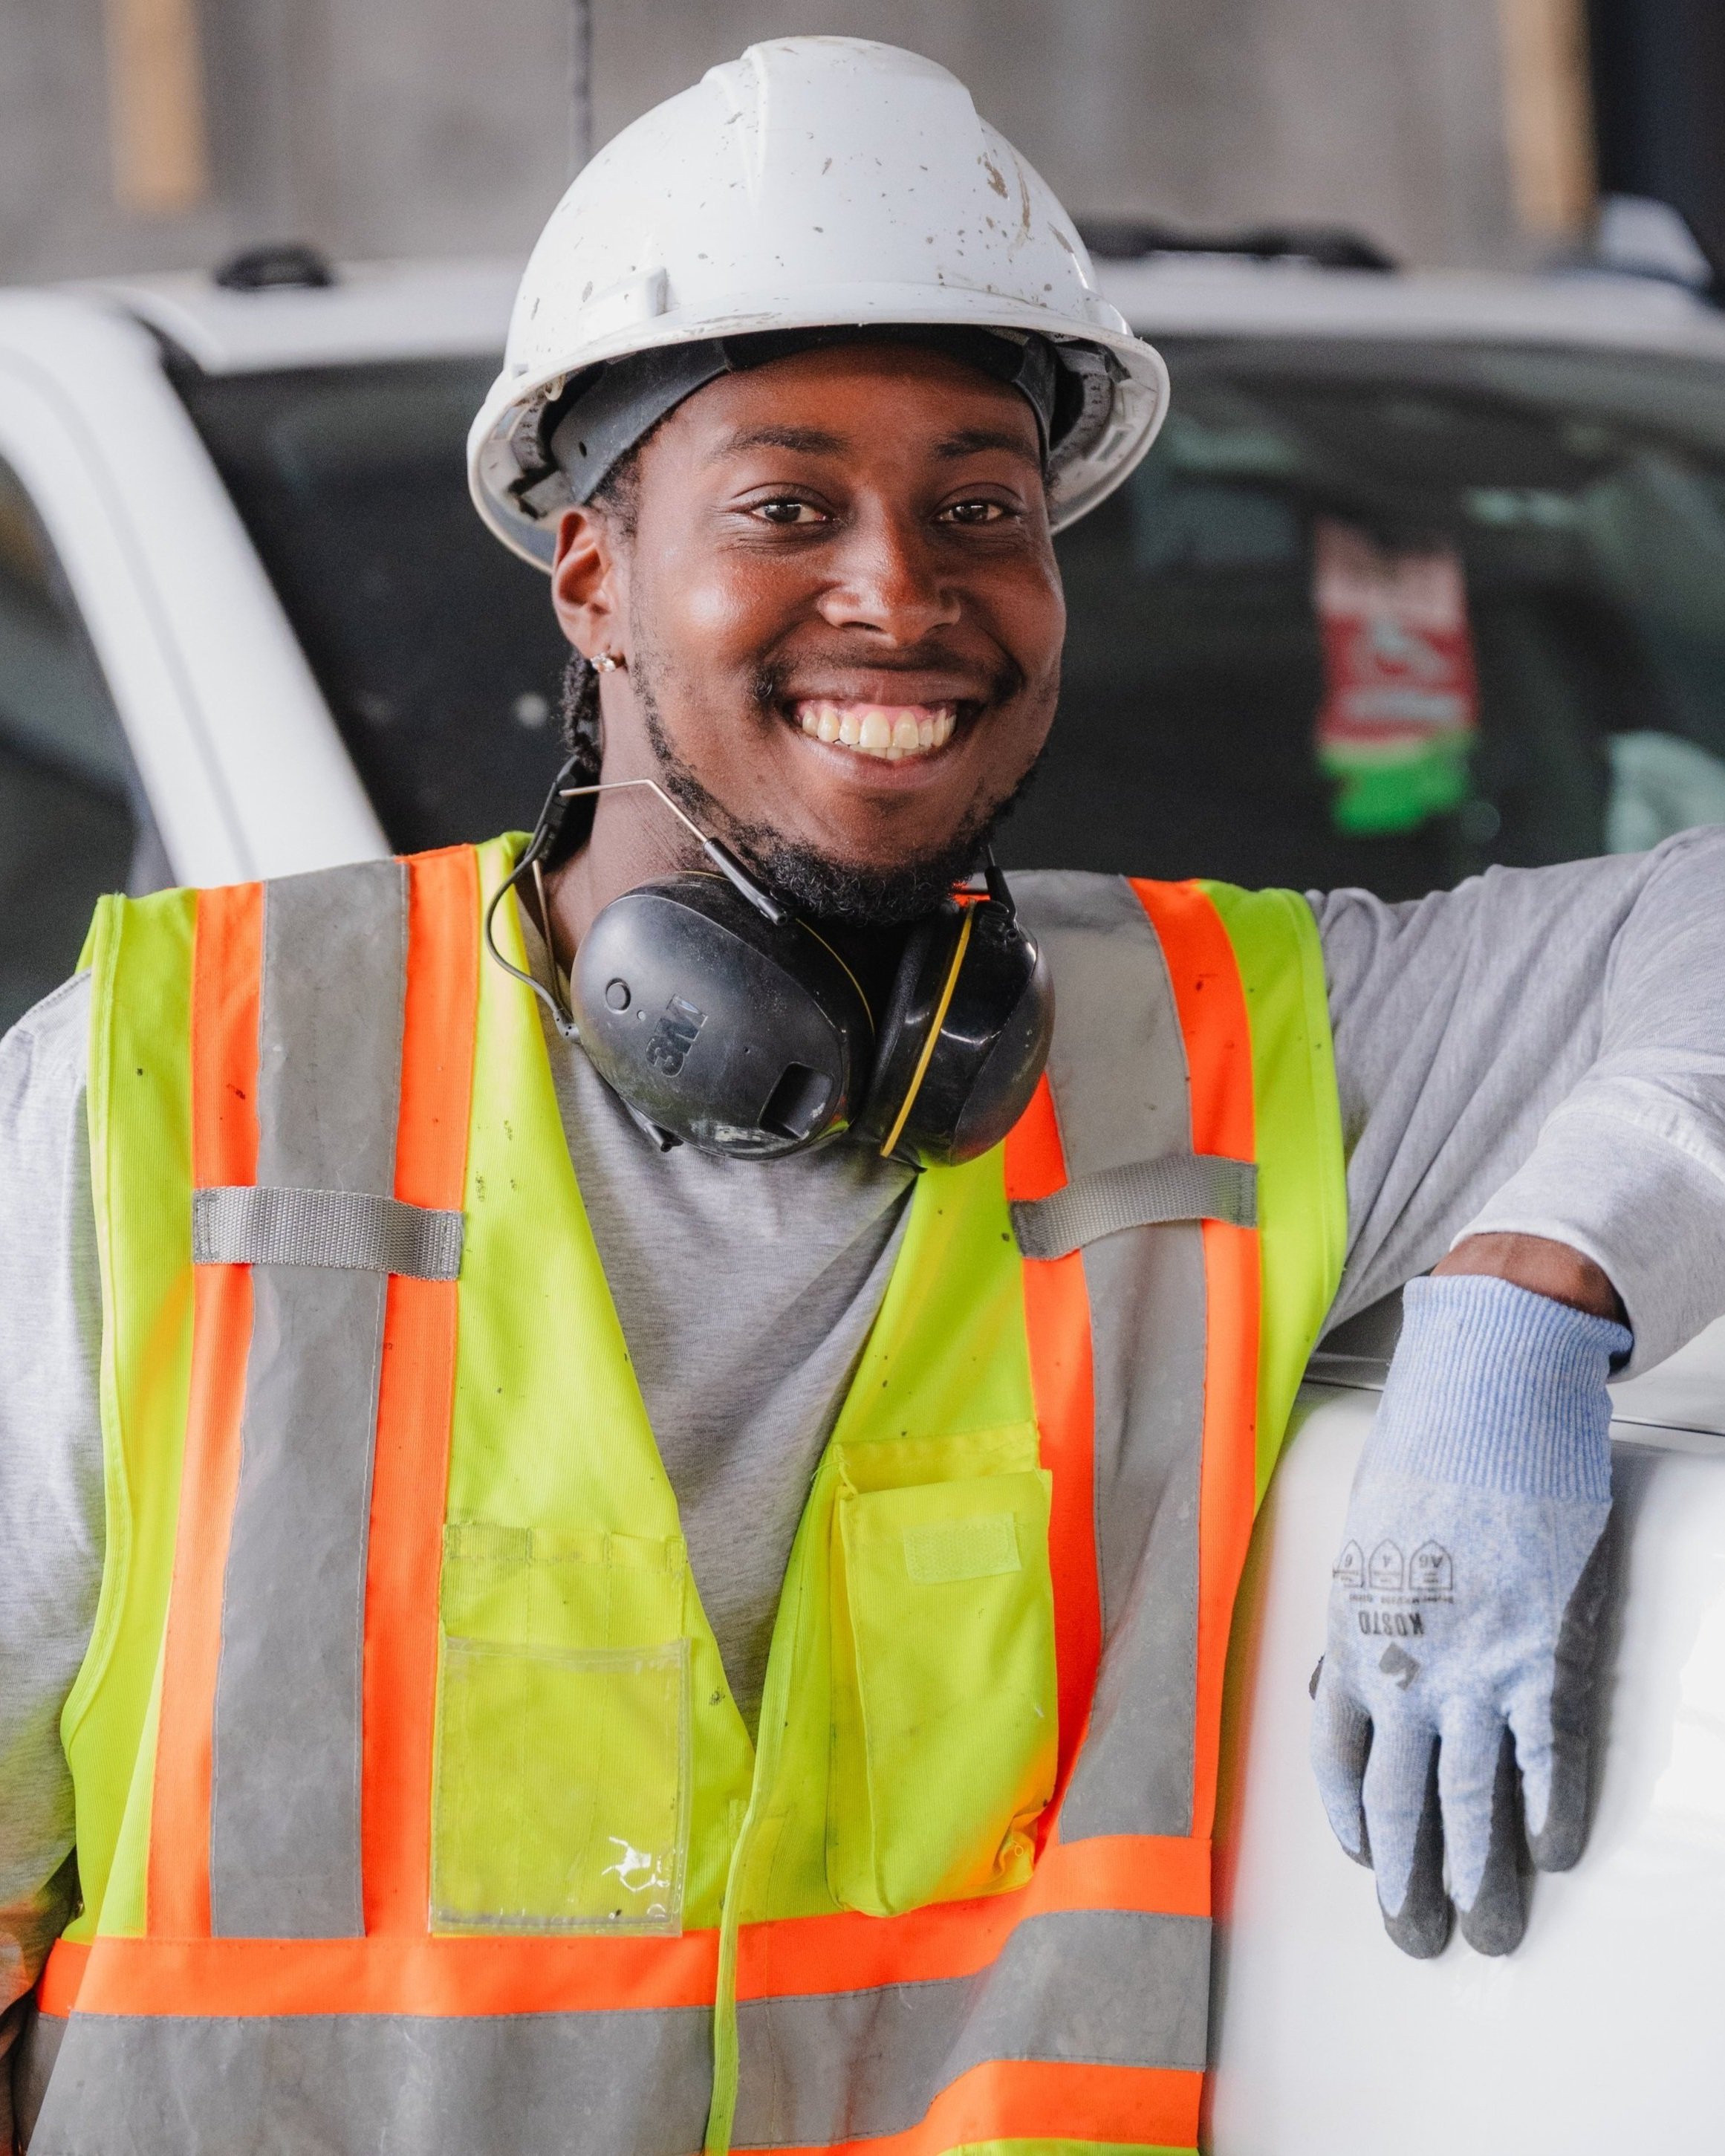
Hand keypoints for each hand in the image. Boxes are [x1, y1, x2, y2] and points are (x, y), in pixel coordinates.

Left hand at [1309, 1272, 1626, 1954]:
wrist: (1486, 1394)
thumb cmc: (1424, 1449)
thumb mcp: (1366, 1532)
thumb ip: (1365, 1606)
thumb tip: (1364, 1661)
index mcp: (1350, 1626)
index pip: (1334, 1749)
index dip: (1348, 1814)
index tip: (1361, 1857)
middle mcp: (1403, 1658)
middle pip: (1399, 1794)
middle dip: (1408, 1877)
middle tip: (1419, 1938)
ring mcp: (1474, 1661)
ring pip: (1474, 1796)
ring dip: (1483, 1874)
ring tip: (1492, 1932)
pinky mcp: (1542, 1649)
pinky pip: (1548, 1752)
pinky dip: (1552, 1808)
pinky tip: (1557, 1853)